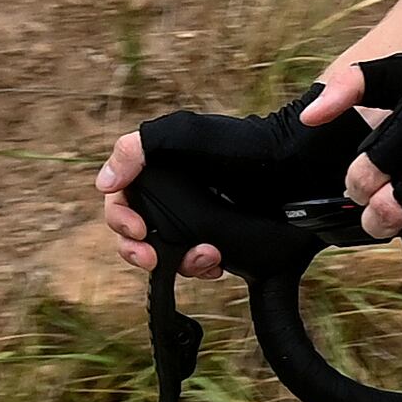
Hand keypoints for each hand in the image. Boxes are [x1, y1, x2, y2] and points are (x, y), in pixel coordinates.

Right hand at [103, 84, 369, 274]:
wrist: (297, 166)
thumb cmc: (242, 144)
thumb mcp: (184, 134)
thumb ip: (137, 149)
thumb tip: (104, 184)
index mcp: (160, 171)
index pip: (121, 202)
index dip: (120, 220)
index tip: (138, 231)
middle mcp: (176, 197)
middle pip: (137, 235)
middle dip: (140, 251)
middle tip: (155, 258)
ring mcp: (200, 220)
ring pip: (168, 255)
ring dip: (179, 262)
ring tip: (209, 256)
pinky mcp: (226, 240)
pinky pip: (201, 264)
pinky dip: (204, 267)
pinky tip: (220, 261)